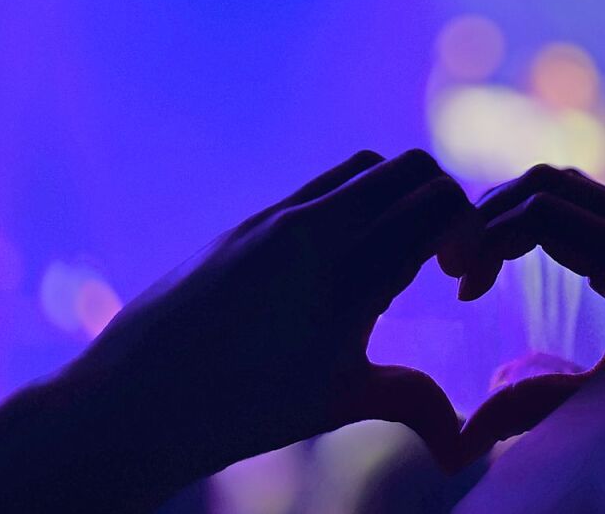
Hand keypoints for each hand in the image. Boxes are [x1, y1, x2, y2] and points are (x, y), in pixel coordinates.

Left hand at [0, 150, 479, 511]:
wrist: (135, 398)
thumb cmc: (242, 409)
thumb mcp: (337, 402)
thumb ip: (411, 401)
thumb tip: (463, 439)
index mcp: (349, 274)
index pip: (438, 203)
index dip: (469, 231)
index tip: (458, 277)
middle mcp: (317, 229)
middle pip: (410, 168)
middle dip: (441, 202)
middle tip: (434, 260)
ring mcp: (279, 217)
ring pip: (365, 166)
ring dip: (394, 195)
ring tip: (383, 258)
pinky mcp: (250, 220)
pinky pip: (321, 185)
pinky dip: (353, 202)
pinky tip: (337, 261)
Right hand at [454, 164, 604, 462]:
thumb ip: (542, 405)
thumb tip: (466, 428)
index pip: (543, 214)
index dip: (488, 242)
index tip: (464, 290)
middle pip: (548, 182)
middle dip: (491, 215)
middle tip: (458, 267)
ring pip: (567, 184)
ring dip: (515, 210)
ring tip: (481, 259)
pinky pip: (586, 202)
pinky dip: (543, 216)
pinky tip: (525, 261)